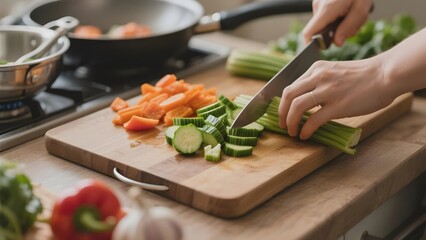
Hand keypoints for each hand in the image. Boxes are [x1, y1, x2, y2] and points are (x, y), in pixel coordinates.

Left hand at [278, 55, 395, 139]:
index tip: (283, 113)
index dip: (283, 103)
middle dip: (281, 113)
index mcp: (316, 69)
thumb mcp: (335, 71)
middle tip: (283, 125)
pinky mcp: (338, 105)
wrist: (386, 74)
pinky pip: (314, 120)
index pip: (290, 86)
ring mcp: (328, 91)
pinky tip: (305, 135)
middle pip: (288, 95)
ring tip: (293, 132)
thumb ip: (320, 81)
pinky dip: (306, 130)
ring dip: (290, 122)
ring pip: (297, 107)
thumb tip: (307, 99)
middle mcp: (318, 77)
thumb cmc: (364, 75)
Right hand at [303, 0, 372, 45]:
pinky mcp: (321, 2)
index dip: (311, 45)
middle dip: (335, 33)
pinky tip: (347, 11)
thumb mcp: (360, 11)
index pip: (309, 33)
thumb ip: (347, 28)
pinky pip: (325, 16)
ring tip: (352, 16)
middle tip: (353, 26)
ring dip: (339, 25)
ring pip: (324, 23)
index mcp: (327, 9)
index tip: (319, 50)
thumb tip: (336, 43)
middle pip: (320, 30)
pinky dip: (336, 18)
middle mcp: (318, 6)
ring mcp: (318, 3)